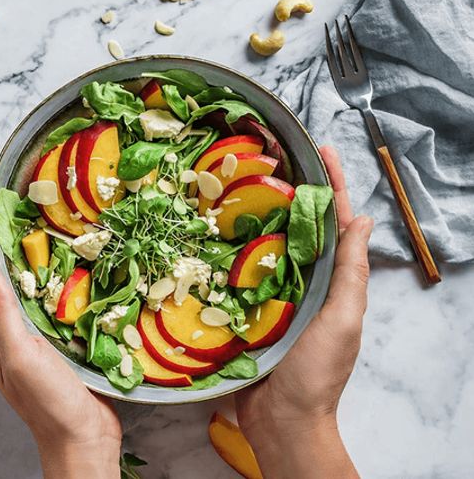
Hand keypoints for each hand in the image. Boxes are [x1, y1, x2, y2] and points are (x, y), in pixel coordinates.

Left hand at [0, 173, 121, 478]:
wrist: (82, 437)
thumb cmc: (48, 403)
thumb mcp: (20, 355)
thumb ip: (1, 312)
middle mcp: (2, 320)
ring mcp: (26, 324)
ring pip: (15, 270)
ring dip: (14, 236)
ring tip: (21, 203)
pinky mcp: (50, 328)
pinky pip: (40, 285)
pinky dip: (42, 260)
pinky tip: (55, 247)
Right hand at [235, 146, 370, 477]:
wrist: (279, 420)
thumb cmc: (317, 374)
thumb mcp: (343, 320)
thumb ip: (353, 274)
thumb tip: (365, 220)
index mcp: (330, 279)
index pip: (334, 222)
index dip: (330, 184)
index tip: (319, 149)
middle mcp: (300, 279)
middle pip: (295, 225)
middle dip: (285, 188)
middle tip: (265, 153)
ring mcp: (268, 293)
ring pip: (260, 243)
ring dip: (249, 213)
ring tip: (231, 179)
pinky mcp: (240, 308)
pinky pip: (232, 273)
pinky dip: (222, 249)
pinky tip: (205, 230)